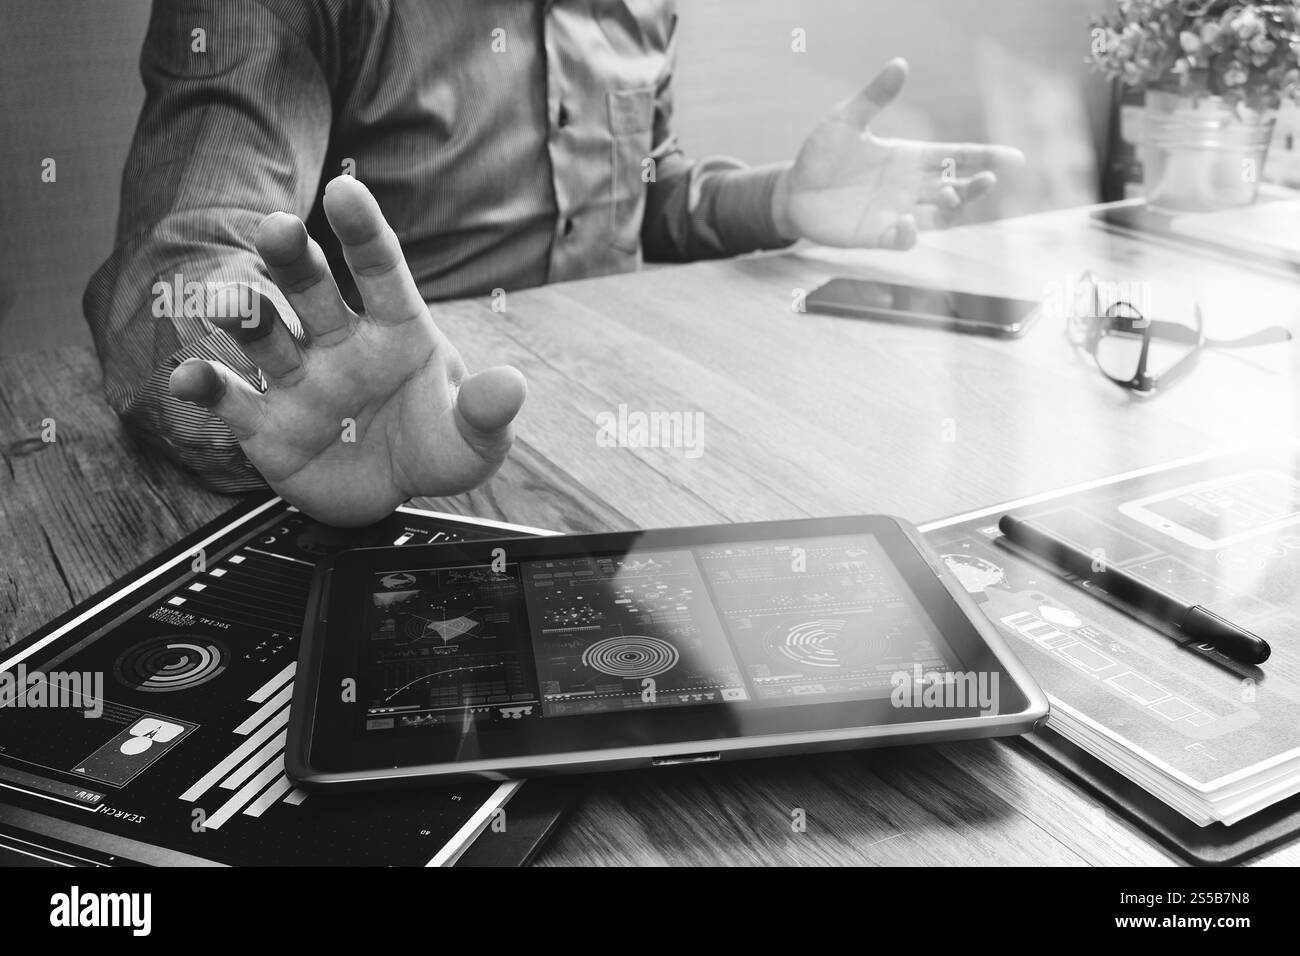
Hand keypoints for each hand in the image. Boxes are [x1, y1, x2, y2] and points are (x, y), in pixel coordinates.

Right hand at [169, 175, 525, 526]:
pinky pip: (232, 400)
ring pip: (266, 337)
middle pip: (310, 291)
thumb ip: (486, 411)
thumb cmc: (435, 446)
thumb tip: (510, 386)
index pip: (379, 271)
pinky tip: (189, 378)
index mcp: (396, 330)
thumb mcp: (474, 438)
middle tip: (277, 229)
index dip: (362, 231)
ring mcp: (299, 380)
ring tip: (231, 304)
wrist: (393, 495)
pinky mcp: (265, 424)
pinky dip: (206, 387)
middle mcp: (339, 343)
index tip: (344, 191)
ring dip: (245, 317)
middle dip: (292, 259)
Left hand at [771, 58, 1024, 249]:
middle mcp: (909, 188)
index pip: (956, 156)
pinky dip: (908, 234)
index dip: (985, 157)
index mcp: (910, 158)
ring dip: (950, 209)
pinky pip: (901, 239)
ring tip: (952, 195)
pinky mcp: (874, 235)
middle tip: (987, 178)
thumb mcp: (846, 119)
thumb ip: (874, 97)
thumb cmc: (822, 154)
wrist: (793, 189)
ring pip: (937, 217)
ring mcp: (895, 213)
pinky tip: (906, 221)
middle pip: (955, 188)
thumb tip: (900, 64)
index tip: (1015, 158)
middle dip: (975, 186)